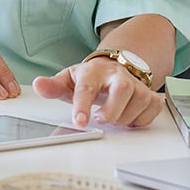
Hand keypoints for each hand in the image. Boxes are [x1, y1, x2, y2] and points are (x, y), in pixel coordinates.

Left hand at [32, 57, 162, 127]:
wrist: (112, 67)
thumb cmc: (89, 78)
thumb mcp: (68, 80)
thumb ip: (53, 87)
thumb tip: (38, 85)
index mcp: (93, 72)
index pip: (87, 88)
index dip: (82, 106)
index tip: (79, 122)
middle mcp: (117, 75)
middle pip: (122, 89)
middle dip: (112, 110)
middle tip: (101, 119)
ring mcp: (135, 83)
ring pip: (139, 102)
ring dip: (124, 117)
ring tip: (112, 116)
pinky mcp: (149, 92)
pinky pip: (152, 109)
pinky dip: (141, 119)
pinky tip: (129, 115)